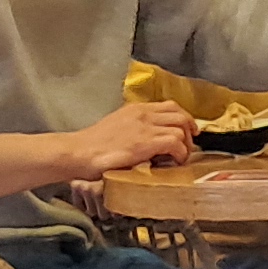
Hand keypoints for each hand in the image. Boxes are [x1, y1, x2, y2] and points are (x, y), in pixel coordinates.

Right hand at [64, 99, 197, 177]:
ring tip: (180, 158)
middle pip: (180, 114)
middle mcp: (143, 113)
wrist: (78, 152)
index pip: (170, 106)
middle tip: (188, 146)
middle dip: (189, 131)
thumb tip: (147, 140)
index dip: (183, 118)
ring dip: (185, 144)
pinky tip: (175, 162)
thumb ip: (133, 129)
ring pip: (180, 127)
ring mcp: (145, 127)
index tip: (186, 132)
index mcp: (136, 109)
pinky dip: (180, 154)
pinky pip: (175, 143)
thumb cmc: (92, 146)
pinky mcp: (146, 143)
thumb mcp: (116, 128)